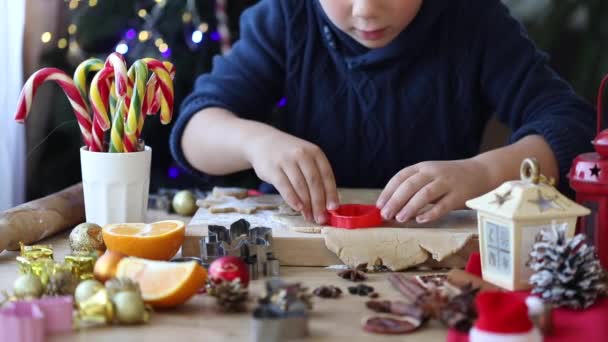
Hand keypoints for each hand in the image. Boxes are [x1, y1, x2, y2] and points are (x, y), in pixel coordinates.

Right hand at [245, 130, 338, 222]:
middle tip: (321, 218)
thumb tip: (327, 203)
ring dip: (306, 205)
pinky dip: (292, 199)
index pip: (326, 175)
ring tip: (309, 217)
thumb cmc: (289, 156)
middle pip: (314, 182)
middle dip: (319, 203)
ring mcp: (287, 161)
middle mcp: (302, 154)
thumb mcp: (306, 158)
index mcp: (315, 152)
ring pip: (300, 186)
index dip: (331, 193)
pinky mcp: (273, 169)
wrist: (262, 143)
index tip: (333, 208)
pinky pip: (285, 187)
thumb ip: (316, 175)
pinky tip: (298, 208)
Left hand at [376, 159, 490, 222]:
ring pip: (425, 194)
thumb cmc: (450, 178)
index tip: (379, 205)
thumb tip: (391, 206)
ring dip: (410, 207)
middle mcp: (434, 172)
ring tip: (400, 218)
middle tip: (386, 214)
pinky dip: (431, 213)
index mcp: (423, 167)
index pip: (401, 177)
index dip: (388, 191)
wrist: (481, 172)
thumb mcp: (430, 176)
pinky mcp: (460, 194)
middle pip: (410, 185)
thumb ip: (414, 188)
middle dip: (395, 200)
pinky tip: (421, 220)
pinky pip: (443, 205)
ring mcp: (447, 182)